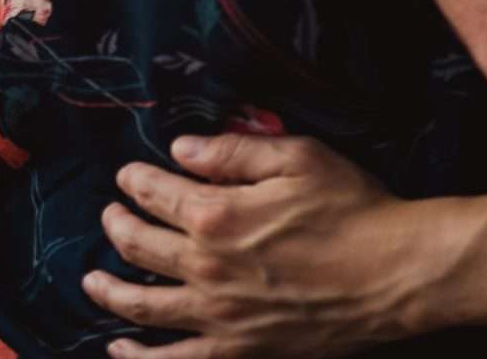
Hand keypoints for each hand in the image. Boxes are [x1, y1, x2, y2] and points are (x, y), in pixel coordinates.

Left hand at [82, 133, 465, 358]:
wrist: (395, 274)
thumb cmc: (354, 209)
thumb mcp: (300, 158)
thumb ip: (236, 150)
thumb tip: (183, 148)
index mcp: (219, 214)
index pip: (156, 194)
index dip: (136, 180)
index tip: (128, 175)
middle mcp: (206, 268)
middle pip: (139, 246)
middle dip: (116, 225)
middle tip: (109, 216)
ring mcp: (217, 316)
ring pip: (141, 303)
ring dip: (109, 290)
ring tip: (92, 281)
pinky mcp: (236, 350)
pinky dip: (138, 357)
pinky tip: (121, 347)